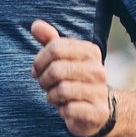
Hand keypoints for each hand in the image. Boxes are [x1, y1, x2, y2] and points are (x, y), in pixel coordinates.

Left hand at [31, 20, 111, 136]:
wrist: (97, 111)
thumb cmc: (73, 81)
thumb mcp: (62, 59)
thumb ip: (49, 41)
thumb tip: (35, 25)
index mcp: (90, 51)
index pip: (55, 48)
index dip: (39, 61)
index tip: (38, 70)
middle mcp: (98, 69)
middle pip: (56, 69)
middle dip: (43, 80)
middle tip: (47, 86)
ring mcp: (100, 90)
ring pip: (61, 90)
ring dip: (51, 96)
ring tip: (57, 97)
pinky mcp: (98, 112)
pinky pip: (69, 109)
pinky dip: (62, 110)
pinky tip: (67, 109)